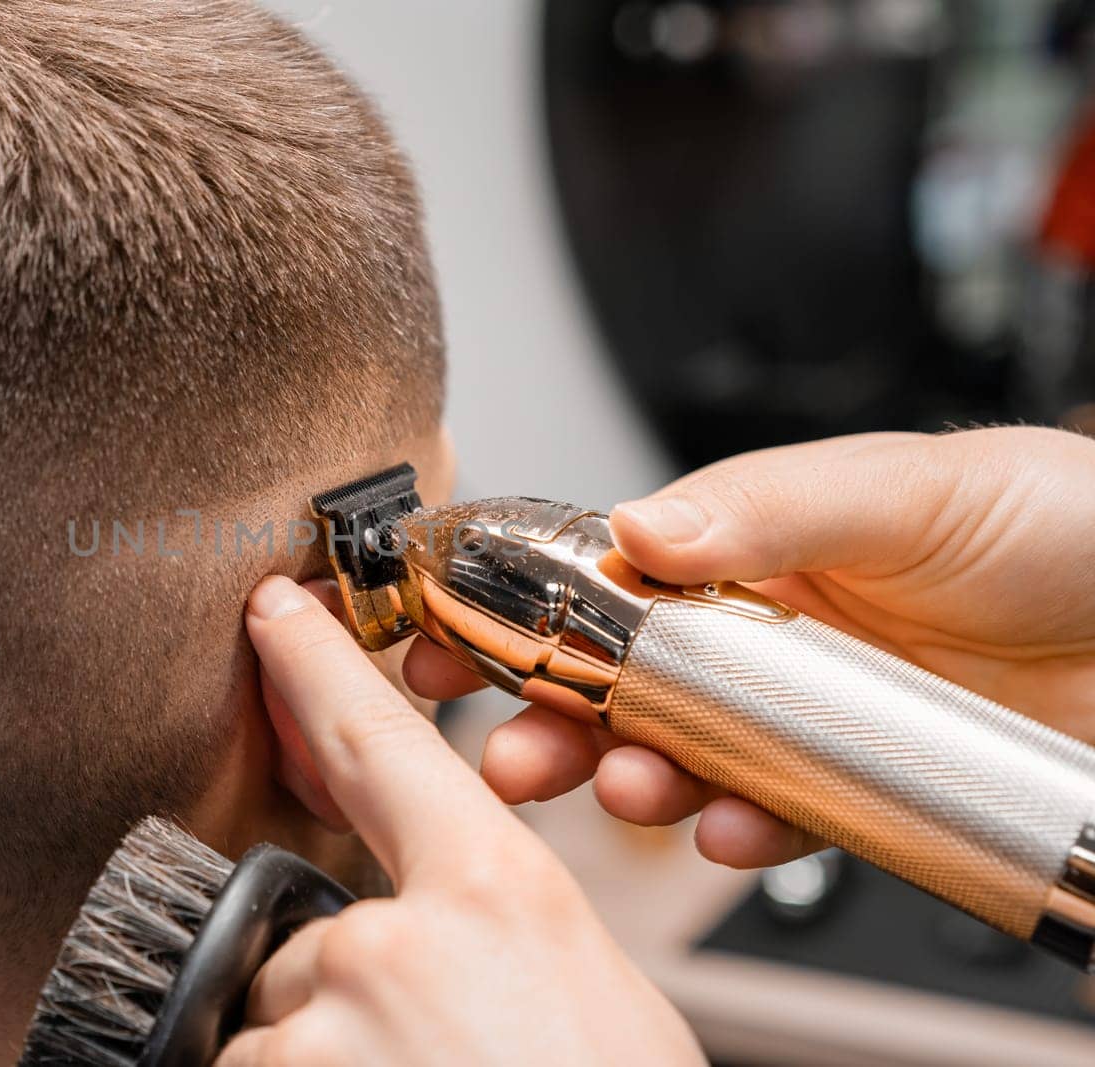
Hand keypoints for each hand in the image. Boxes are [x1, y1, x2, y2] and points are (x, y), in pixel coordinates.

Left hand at [218, 576, 703, 1066]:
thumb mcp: (591, 998)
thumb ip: (494, 933)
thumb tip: (426, 928)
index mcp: (496, 898)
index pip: (383, 742)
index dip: (315, 664)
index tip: (267, 610)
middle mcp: (392, 949)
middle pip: (303, 944)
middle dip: (334, 1002)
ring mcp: (316, 1034)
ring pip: (268, 1036)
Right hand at [407, 426, 1094, 867]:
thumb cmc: (1053, 523)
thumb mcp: (903, 485)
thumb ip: (769, 503)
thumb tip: (640, 522)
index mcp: (746, 544)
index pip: (602, 576)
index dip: (522, 608)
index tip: (455, 633)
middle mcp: (759, 634)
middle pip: (617, 683)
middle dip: (547, 716)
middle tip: (506, 744)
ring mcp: (800, 716)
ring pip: (679, 759)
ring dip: (632, 779)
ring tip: (621, 784)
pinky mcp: (854, 789)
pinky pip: (774, 823)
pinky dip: (741, 833)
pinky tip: (731, 830)